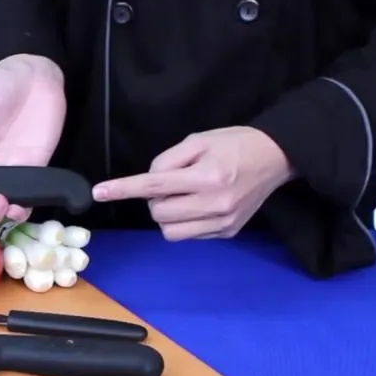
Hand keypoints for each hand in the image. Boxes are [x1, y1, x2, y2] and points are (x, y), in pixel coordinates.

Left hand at [92, 126, 295, 240]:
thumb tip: (148, 183)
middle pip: (158, 212)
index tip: (100, 192)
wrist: (275, 157)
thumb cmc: (234, 144)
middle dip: (154, 199)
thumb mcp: (199, 140)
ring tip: (183, 196)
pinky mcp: (227, 232)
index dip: (123, 189)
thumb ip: (168, 161)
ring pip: (170, 231)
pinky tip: (198, 205)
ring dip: (166, 215)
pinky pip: (188, 235)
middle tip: (172, 183)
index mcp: (206, 176)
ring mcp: (222, 222)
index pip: (154, 186)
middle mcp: (214, 204)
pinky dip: (184, 222)